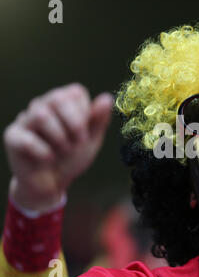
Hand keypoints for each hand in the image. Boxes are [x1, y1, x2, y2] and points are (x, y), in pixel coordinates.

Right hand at [3, 83, 112, 211]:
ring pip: (41, 115)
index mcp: (63, 102)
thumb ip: (99, 120)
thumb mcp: (91, 140)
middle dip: (74, 124)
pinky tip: (48, 159)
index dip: (85, 113)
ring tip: (64, 151)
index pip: (75, 93)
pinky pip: (27, 139)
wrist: (52, 183)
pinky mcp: (13, 137)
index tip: (86, 133)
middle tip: (79, 142)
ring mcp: (25, 119)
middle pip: (58, 98)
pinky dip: (44, 153)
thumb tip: (107, 98)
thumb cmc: (72, 157)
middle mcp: (42, 105)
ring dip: (60, 138)